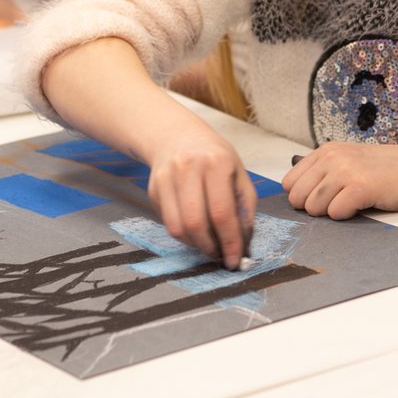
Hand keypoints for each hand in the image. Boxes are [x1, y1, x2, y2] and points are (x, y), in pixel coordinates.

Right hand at [144, 124, 256, 269]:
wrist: (177, 136)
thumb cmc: (214, 158)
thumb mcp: (238, 174)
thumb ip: (245, 209)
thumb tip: (243, 246)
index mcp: (216, 162)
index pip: (222, 212)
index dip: (229, 241)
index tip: (234, 261)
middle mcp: (187, 168)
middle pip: (196, 222)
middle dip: (210, 247)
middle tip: (220, 256)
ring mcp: (166, 178)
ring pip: (177, 227)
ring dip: (195, 245)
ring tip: (209, 246)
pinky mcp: (152, 189)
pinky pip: (167, 223)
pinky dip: (183, 235)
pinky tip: (195, 231)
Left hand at [282, 142, 397, 219]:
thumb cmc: (388, 171)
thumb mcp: (350, 161)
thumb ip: (324, 172)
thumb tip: (295, 196)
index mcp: (327, 150)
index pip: (290, 182)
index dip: (303, 196)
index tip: (324, 198)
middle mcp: (333, 157)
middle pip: (297, 198)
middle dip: (314, 208)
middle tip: (340, 203)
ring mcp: (346, 170)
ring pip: (314, 208)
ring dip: (331, 213)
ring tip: (353, 203)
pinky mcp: (362, 186)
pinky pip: (335, 213)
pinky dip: (346, 216)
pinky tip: (362, 206)